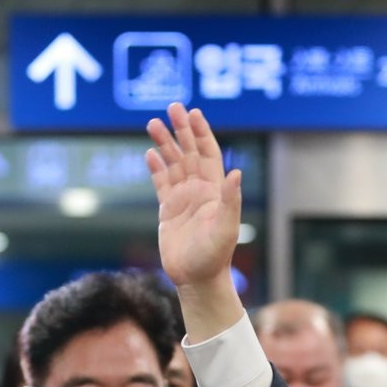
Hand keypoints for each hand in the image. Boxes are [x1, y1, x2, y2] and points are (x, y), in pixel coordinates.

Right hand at [145, 103, 240, 288]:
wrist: (197, 279)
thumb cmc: (214, 256)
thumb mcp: (225, 227)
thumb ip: (230, 200)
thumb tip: (237, 173)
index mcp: (215, 191)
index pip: (208, 154)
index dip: (201, 133)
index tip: (193, 113)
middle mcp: (200, 191)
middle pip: (189, 153)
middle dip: (181, 130)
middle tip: (171, 107)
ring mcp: (183, 200)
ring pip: (173, 164)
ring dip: (164, 144)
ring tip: (152, 123)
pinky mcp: (168, 210)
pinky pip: (161, 183)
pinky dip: (156, 168)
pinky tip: (150, 153)